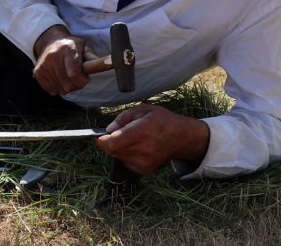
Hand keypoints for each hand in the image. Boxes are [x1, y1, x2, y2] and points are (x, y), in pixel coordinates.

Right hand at [32, 25, 94, 95]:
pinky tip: (59, 79)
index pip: (74, 73)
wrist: (50, 41)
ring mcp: (44, 64)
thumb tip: (107, 64)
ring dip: (67, 88)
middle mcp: (53, 56)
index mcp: (67, 49)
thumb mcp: (84, 47)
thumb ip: (92, 57)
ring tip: (68, 78)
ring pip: (59, 89)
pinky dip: (57, 88)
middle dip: (76, 86)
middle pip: (67, 84)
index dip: (82, 81)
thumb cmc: (71, 46)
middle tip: (78, 79)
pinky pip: (50, 90)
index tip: (86, 78)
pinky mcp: (38, 72)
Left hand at [95, 104, 209, 174]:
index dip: (102, 140)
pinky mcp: (146, 170)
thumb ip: (123, 118)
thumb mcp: (143, 109)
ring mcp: (145, 162)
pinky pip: (126, 163)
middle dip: (110, 142)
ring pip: (118, 157)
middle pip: (113, 150)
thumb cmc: (161, 120)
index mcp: (142, 131)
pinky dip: (126, 155)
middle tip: (118, 134)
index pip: (114, 142)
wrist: (181, 138)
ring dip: (118, 148)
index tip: (99, 136)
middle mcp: (144, 149)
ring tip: (132, 139)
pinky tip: (137, 148)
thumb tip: (109, 130)